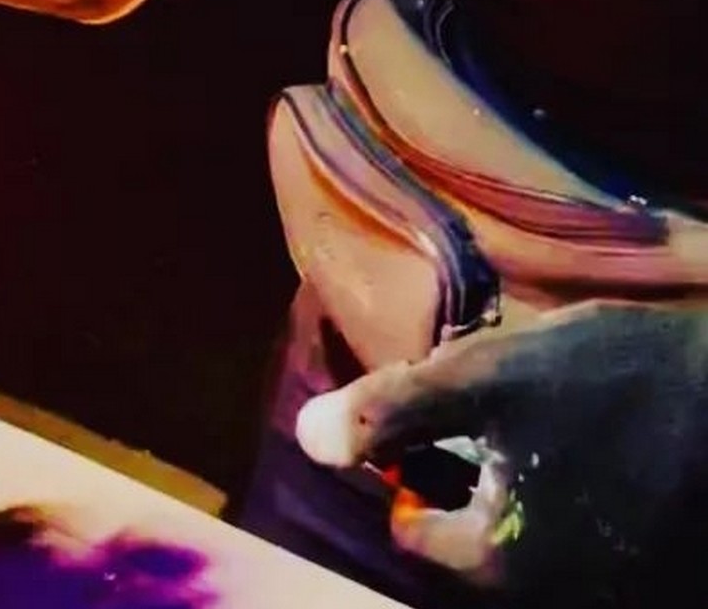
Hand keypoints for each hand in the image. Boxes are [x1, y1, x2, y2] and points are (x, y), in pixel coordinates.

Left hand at [294, 300, 707, 605]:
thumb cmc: (615, 382)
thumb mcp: (484, 378)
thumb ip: (391, 412)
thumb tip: (309, 440)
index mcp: (501, 564)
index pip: (415, 534)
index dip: (406, 469)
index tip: (427, 424)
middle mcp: (556, 596)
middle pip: (474, 540)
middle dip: (464, 480)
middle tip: (483, 418)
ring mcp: (612, 586)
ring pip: (528, 538)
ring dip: (517, 487)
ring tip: (538, 427)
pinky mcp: (655, 568)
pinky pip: (584, 539)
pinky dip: (568, 498)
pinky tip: (582, 443)